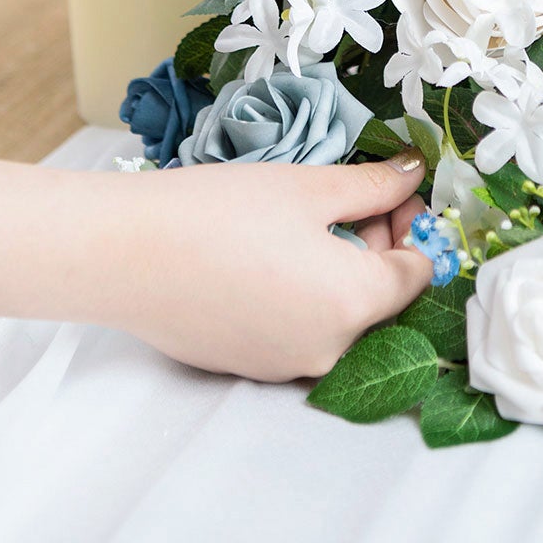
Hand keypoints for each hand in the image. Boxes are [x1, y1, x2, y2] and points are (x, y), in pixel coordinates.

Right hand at [0, 117, 430, 379]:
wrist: (125, 254)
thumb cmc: (220, 212)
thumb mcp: (308, 186)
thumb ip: (372, 186)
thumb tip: (413, 177)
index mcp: (354, 306)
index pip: (417, 274)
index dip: (414, 226)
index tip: (393, 190)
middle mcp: (329, 350)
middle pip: (382, 299)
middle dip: (378, 245)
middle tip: (353, 194)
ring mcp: (286, 365)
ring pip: (341, 317)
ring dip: (342, 269)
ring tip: (309, 217)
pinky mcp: (249, 365)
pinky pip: (300, 330)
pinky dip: (303, 294)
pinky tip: (271, 251)